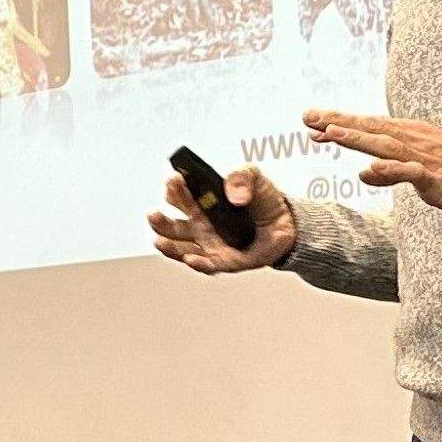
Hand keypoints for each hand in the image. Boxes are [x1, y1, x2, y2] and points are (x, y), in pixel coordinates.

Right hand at [147, 165, 296, 272]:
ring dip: (168, 246)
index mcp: (202, 202)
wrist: (288, 223)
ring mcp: (210, 244)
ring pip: (181, 248)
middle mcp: (200, 224)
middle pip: (172, 225)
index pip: (178, 195)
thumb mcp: (254, 177)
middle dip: (159, 220)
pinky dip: (197, 263)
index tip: (175, 180)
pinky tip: (190, 258)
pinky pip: (207, 265)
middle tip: (153, 214)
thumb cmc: (264, 200)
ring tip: (159, 240)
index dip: (173, 188)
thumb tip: (233, 194)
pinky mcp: (225, 260)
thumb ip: (241, 176)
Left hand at [302, 109, 441, 214]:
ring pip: (385, 146)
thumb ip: (390, 172)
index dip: (339, 124)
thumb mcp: (420, 170)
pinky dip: (389, 171)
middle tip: (308, 117)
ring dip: (357, 139)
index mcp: (409, 136)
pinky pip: (409, 173)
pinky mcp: (436, 178)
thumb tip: (364, 173)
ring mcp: (424, 158)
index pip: (368, 127)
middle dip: (338, 123)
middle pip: (370, 129)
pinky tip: (370, 171)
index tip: (311, 121)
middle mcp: (413, 141)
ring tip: (330, 133)